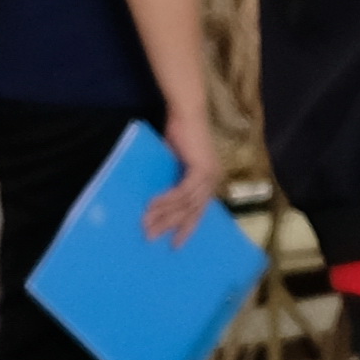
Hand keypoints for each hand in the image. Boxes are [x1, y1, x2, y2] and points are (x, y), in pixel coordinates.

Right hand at [144, 104, 221, 244]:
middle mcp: (214, 181)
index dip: (186, 228)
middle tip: (151, 238)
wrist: (186, 114)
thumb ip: (172, 180)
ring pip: (186, 204)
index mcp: (210, 182)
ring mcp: (210, 176)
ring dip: (163, 215)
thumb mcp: (175, 163)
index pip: (198, 212)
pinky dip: (166, 200)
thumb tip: (156, 201)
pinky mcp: (201, 170)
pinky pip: (182, 191)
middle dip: (170, 227)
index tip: (175, 245)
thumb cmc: (180, 135)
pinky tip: (152, 206)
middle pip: (192, 212)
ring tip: (146, 224)